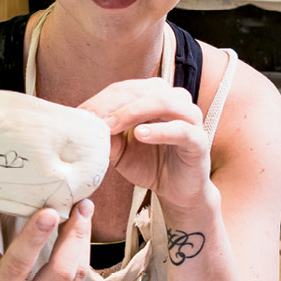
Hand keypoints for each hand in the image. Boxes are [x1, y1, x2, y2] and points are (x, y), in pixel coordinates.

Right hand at [0, 198, 92, 280]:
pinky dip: (81, 259)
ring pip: (76, 278)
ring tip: (83, 214)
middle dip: (74, 236)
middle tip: (81, 205)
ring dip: (83, 243)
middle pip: (60, 273)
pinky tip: (78, 240)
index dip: (35, 237)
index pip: (18, 264)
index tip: (51, 210)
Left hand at [80, 78, 211, 212]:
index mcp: (155, 96)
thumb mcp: (120, 150)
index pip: (125, 89)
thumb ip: (106, 136)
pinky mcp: (199, 140)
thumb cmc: (150, 164)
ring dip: (134, 111)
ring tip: (111, 126)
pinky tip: (141, 134)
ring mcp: (190, 118)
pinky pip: (181, 129)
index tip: (81, 115)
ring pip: (163, 102)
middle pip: (141, 91)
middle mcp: (174, 100)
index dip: (101, 100)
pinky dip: (159, 130)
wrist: (177, 191)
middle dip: (113, 104)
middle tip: (92, 119)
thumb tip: (85, 127)